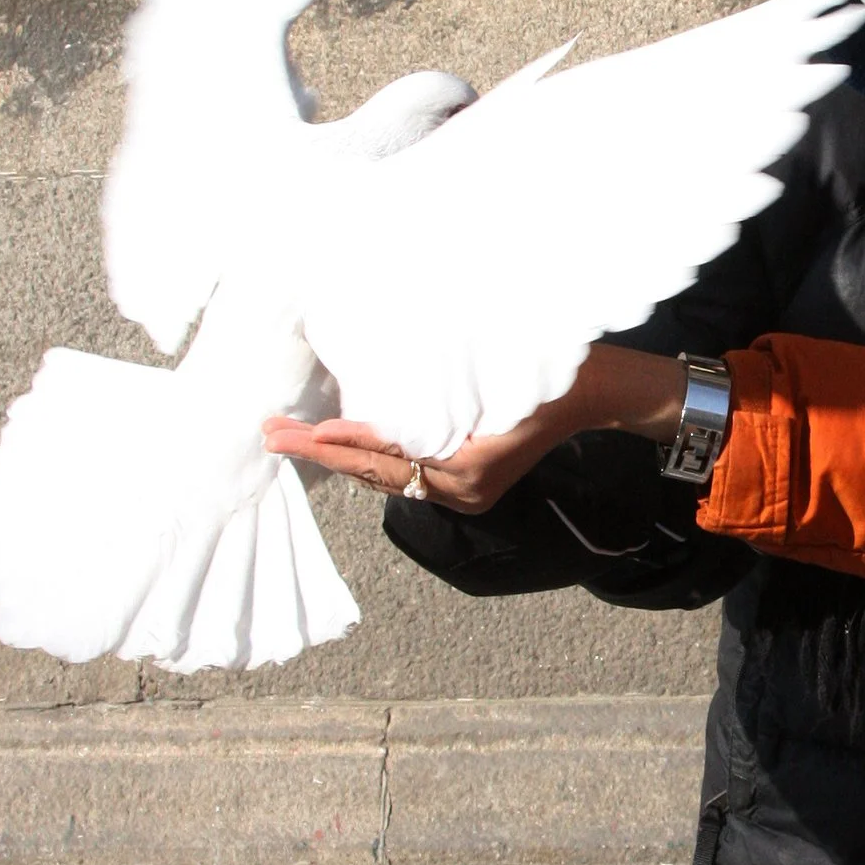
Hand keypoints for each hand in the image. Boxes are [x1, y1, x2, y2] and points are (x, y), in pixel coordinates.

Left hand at [262, 344, 690, 516]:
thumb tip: (358, 416)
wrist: (594, 388)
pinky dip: (371, 456)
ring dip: (341, 454)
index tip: (299, 431)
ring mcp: (465, 493)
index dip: (340, 440)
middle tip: (271, 434)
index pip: (388, 453)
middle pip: (378, 471)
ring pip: (387, 476)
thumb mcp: (482, 380)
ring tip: (291, 436)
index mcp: (466, 470)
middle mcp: (461, 491)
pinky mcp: (467, 483)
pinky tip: (341, 439)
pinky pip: (406, 473)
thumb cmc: (546, 371)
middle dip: (324, 451)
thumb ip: (423, 404)